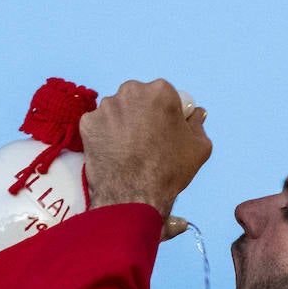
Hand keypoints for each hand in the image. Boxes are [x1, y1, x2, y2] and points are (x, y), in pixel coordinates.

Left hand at [80, 79, 210, 217]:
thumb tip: (197, 115)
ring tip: (130, 151)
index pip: (164, 95)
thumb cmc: (169, 171)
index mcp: (160, 91)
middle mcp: (131, 91)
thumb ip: (198, 124)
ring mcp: (106, 107)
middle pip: (138, 99)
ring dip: (123, 124)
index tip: (166, 130)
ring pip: (117, 111)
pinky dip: (106, 137)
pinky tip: (115, 154)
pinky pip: (99, 125)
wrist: (134, 196)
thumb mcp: (199, 147)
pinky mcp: (88, 123)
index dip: (166, 113)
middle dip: (142, 114)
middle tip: (147, 141)